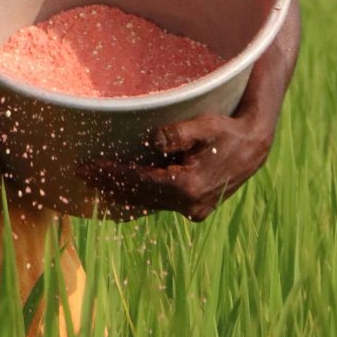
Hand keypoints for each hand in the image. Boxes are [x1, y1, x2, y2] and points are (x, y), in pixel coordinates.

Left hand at [91, 104, 270, 222]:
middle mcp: (188, 204)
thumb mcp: (205, 125)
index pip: (138, 181)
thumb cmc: (227, 131)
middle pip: (138, 196)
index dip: (110, 174)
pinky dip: (138, 198)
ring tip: (95, 183)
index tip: (87, 167)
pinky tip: (121, 193)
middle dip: (109, 185)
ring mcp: (193, 211)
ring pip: (147, 204)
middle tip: (82, 175)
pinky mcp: (195, 210)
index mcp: (187, 185)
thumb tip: (151, 140)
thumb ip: (177, 134)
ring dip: (121, 194)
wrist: (255, 148)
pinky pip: (159, 205)